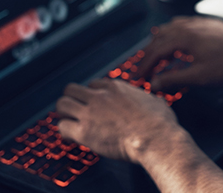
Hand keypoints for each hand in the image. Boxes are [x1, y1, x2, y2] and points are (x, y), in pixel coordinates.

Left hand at [56, 78, 183, 162]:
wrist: (155, 138)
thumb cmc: (159, 123)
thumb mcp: (157, 101)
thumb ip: (149, 98)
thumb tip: (155, 100)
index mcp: (117, 88)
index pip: (93, 84)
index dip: (92, 94)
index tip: (93, 103)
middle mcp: (100, 96)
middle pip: (72, 89)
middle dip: (72, 99)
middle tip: (75, 110)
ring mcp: (90, 112)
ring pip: (62, 104)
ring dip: (64, 113)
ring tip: (69, 122)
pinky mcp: (84, 131)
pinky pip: (62, 127)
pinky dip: (64, 132)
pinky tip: (70, 137)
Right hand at [135, 16, 222, 90]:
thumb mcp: (200, 77)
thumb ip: (174, 79)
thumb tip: (156, 83)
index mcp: (184, 37)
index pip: (155, 51)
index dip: (144, 66)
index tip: (138, 77)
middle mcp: (189, 26)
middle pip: (159, 38)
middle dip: (148, 54)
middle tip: (142, 68)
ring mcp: (199, 22)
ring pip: (171, 28)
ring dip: (160, 42)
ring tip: (155, 55)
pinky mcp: (209, 24)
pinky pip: (184, 25)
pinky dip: (174, 34)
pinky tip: (177, 40)